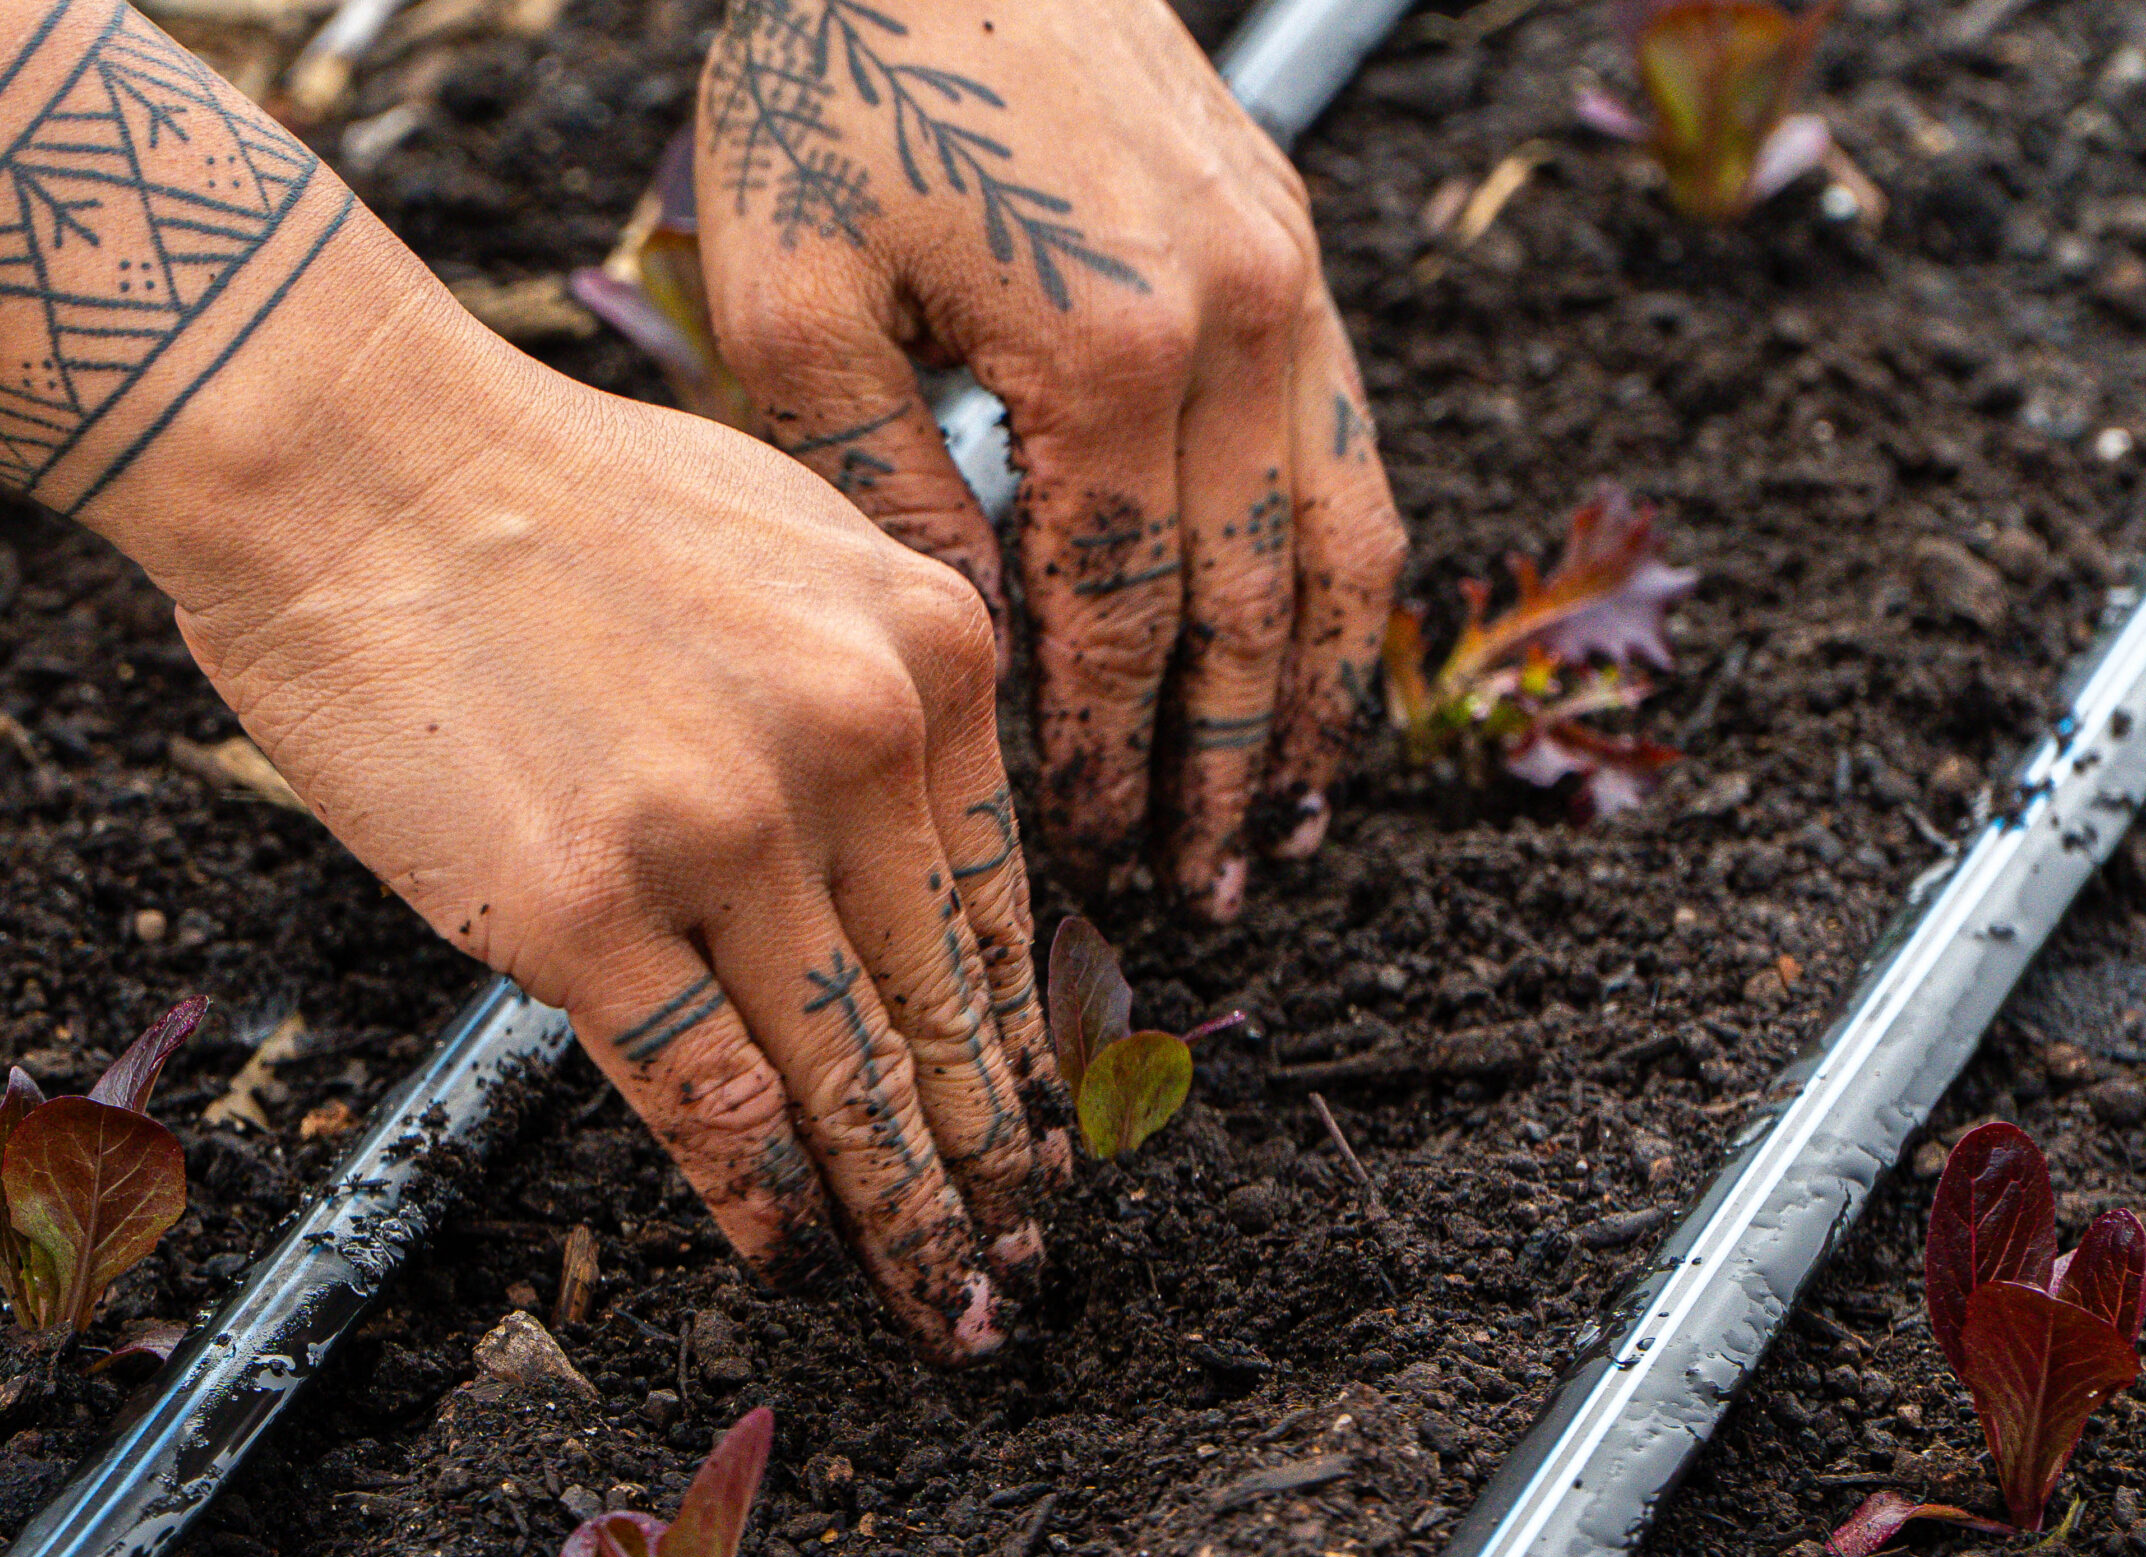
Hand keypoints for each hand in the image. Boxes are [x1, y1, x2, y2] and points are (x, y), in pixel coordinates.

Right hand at [171, 343, 1068, 1364]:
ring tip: (942, 1297)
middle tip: (1023, 1258)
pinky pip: (702, 1087)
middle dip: (988, 1153)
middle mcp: (855, 739)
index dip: (1018, 1037)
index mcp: (928, 649)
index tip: (1037, 1128)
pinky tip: (788, 1251)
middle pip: (942, 1001)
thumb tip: (917, 857)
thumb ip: (879, 692)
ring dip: (898, 1206)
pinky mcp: (583, 904)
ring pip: (841, 1067)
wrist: (351, 451)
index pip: (998, 898)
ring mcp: (723, 827)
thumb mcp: (791, 541)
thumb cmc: (553, 490)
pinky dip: (754, 1189)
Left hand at [695, 0, 1407, 918]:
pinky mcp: (1294, 249)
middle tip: (1213, 885)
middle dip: (1229, 764)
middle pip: (1251, 606)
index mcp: (1105, 351)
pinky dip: (1345, 570)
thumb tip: (971, 649)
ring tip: (1298, 812)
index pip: (1125, 618)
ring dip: (1321, 691)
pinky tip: (1318, 646)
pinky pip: (1350, 445)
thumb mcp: (796, 305)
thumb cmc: (837, 83)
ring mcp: (1288, 281)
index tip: (1094, 856)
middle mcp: (1235, 324)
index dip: (1110, 755)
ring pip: (1341, 539)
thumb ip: (888, 494)